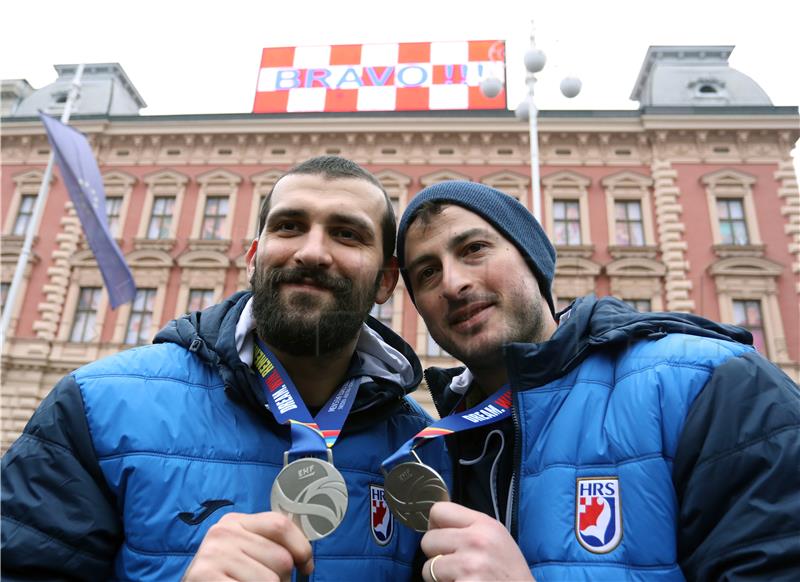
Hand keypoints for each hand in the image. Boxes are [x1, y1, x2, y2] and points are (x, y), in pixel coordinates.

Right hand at [182, 512, 312, 580]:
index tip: (306, 566)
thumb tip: (306, 559)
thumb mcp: (243, 553)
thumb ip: (268, 546)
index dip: (301, 548)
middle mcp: (223, 532)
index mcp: (235, 522)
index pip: (280, 525)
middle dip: (284, 579)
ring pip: (270, 581)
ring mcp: (213, 555)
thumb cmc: (224, 576)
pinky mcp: (204, 576)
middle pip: (280, 557)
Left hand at [420, 502, 532, 581]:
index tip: (444, 539)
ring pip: (428, 568)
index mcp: (484, 524)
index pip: (438, 510)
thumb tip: (434, 524)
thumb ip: (469, 527)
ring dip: (439, 577)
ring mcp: (470, 565)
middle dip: (435, 555)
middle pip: (428, 540)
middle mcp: (476, 541)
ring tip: (462, 578)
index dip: (435, 526)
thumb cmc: (509, 574)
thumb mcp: (496, 538)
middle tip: (455, 566)